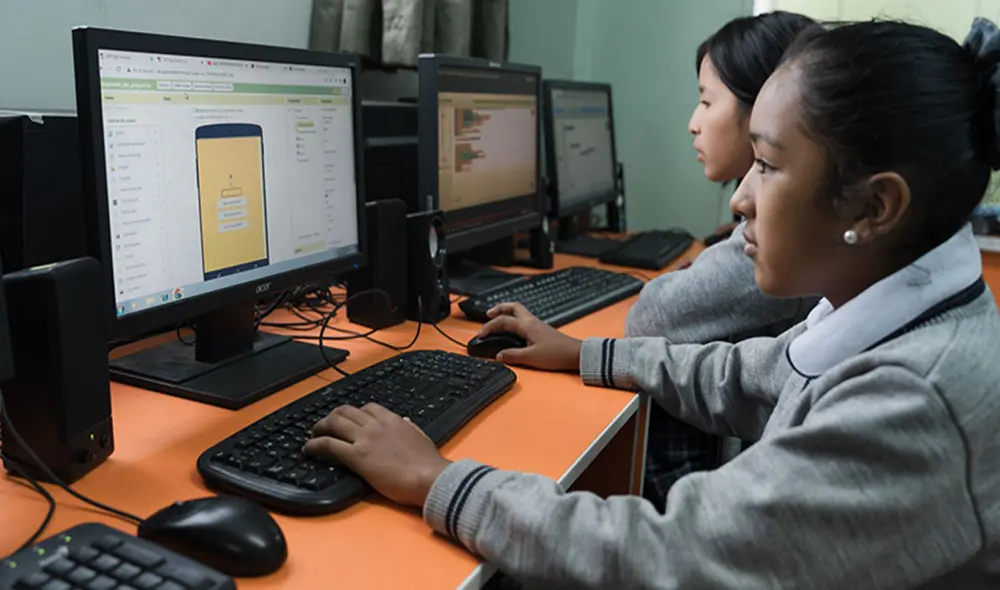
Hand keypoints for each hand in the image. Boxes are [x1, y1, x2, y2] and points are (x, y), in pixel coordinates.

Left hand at [303, 404, 449, 506]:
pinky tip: (308, 449)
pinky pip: (329, 445)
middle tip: (325, 424)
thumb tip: (405, 420)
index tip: (349, 418)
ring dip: (320, 426)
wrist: (428, 477)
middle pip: (346, 411)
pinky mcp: (357, 457)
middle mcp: (376, 425)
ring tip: (313, 433)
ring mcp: (365, 439)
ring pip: (334, 423)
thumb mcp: (421, 437)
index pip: (368, 408)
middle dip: (333, 415)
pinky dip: (315, 444)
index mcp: (393, 420)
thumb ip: (409, 427)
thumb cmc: (428, 463)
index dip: (354, 412)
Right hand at [479, 302, 581, 370]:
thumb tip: (499, 355)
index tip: (480, 335)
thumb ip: (512, 356)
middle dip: (499, 308)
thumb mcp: (531, 357)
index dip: (489, 327)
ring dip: (507, 312)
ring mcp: (538, 324)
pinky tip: (514, 330)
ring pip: (519, 311)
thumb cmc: (556, 354)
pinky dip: (515, 320)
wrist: (575, 354)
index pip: (502, 321)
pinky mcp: (542, 330)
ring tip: (498, 319)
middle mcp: (531, 321)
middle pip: (513, 307)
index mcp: (526, 326)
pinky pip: (525, 319)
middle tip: (488, 314)